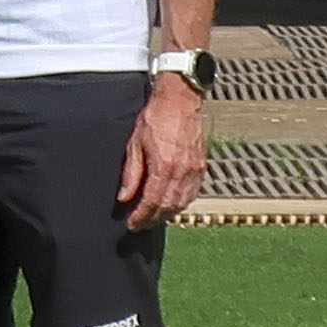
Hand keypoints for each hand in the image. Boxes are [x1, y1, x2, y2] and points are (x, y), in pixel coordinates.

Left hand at [121, 73, 208, 229]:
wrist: (179, 102)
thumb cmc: (155, 118)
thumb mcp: (134, 144)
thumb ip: (131, 173)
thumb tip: (125, 197)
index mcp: (164, 167)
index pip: (152, 201)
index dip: (141, 216)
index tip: (131, 224)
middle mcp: (182, 172)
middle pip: (168, 207)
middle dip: (152, 219)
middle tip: (139, 225)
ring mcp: (195, 171)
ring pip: (182, 203)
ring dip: (166, 214)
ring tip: (152, 218)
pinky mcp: (201, 167)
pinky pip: (192, 193)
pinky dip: (180, 203)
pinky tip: (170, 205)